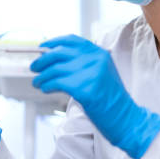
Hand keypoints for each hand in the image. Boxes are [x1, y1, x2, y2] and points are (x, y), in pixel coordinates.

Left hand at [30, 34, 159, 158]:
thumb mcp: (101, 72)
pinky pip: (57, 83)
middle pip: (60, 53)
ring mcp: (90, 73)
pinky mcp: (85, 89)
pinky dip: (47, 85)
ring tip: (37, 82)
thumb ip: (83, 63)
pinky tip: (45, 89)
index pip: (72, 40)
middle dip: (43, 60)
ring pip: (55, 69)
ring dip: (42, 76)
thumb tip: (54, 59)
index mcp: (99, 53)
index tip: (42, 46)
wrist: (125, 117)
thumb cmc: (110, 99)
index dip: (54, 42)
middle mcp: (95, 59)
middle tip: (34, 67)